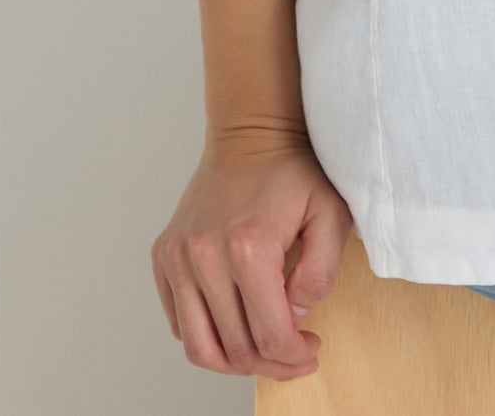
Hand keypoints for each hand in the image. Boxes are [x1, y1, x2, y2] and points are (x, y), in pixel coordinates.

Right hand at [151, 122, 353, 381]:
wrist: (252, 131)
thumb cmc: (295, 171)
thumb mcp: (331, 214)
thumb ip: (320, 273)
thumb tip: (293, 315)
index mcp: (249, 248)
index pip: (270, 336)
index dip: (295, 356)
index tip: (312, 349)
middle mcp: (205, 256)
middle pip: (235, 348)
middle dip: (271, 363)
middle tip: (294, 354)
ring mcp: (178, 257)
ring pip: (199, 346)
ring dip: (235, 361)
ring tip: (263, 349)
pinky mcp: (164, 255)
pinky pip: (179, 322)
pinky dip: (206, 336)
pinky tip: (236, 323)